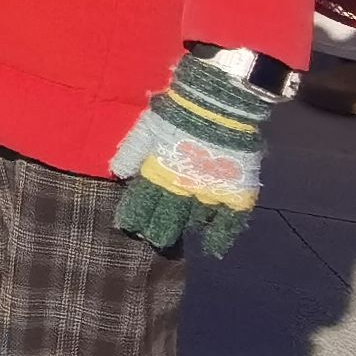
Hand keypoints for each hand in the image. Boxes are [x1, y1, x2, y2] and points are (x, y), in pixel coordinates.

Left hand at [110, 52, 275, 254]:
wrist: (218, 105)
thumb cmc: (177, 113)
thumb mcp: (147, 129)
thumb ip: (131, 152)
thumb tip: (117, 173)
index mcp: (158, 173)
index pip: (142, 202)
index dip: (134, 215)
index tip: (127, 226)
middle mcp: (183, 188)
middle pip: (167, 217)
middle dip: (157, 230)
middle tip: (152, 239)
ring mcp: (211, 192)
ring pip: (194, 219)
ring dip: (184, 229)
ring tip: (174, 241)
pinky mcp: (237, 192)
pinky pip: (231, 221)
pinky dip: (222, 236)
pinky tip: (214, 250)